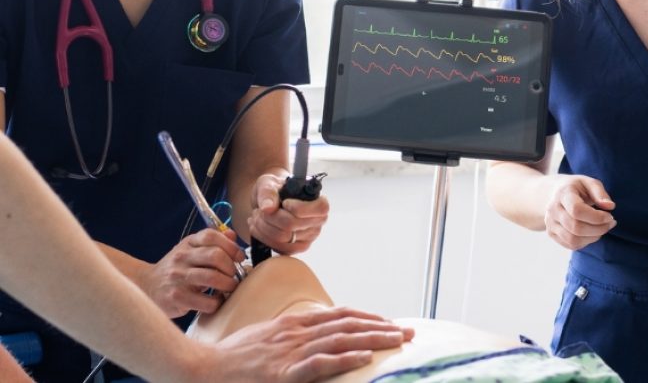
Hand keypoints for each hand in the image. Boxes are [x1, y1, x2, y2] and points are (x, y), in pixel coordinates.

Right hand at [140, 228, 245, 317]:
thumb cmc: (177, 268)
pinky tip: (216, 301)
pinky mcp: (176, 298)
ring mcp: (178, 278)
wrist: (146, 286)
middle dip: (231, 267)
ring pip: (212, 278)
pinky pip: (206, 301)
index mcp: (188, 243)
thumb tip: (233, 235)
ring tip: (230, 288)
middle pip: (215, 256)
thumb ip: (213, 242)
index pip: (212, 236)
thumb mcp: (191, 250)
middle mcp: (182, 258)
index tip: (240, 258)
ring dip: (228, 285)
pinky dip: (217, 302)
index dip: (231, 246)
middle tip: (234, 276)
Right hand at [204, 307, 415, 382]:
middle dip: (380, 327)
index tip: (388, 321)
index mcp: (293, 323)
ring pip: (340, 339)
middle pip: (347, 324)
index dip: (366, 317)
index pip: (339, 314)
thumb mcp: (265, 338)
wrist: (200, 368)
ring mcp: (290, 351)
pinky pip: (319, 363)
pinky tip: (363, 357)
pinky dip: (343, 358)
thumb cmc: (231, 358)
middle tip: (407, 332)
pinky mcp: (282, 373)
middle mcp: (296, 332)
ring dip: (372, 338)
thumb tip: (313, 339)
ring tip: (397, 340)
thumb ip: (289, 337)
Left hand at [249, 173, 330, 254]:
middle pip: (292, 225)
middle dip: (270, 217)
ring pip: (282, 238)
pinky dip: (263, 237)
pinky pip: (278, 248)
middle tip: (260, 210)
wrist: (268, 203)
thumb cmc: (274, 190)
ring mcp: (308, 237)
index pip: (320, 209)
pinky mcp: (296, 248)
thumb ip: (268, 192)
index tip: (284, 202)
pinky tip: (259, 227)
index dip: (299, 207)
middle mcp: (317, 222)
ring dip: (263, 227)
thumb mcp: (268, 182)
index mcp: (319, 202)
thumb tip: (268, 208)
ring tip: (257, 217)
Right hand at [543, 175, 615, 249]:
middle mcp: (553, 210)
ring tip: (602, 228)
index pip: (577, 210)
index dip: (597, 217)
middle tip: (610, 223)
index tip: (610, 216)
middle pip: (576, 228)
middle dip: (599, 229)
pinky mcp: (552, 234)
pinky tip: (592, 232)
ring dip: (593, 237)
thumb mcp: (589, 183)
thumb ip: (600, 193)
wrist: (554, 193)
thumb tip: (610, 206)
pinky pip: (571, 245)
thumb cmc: (576, 188)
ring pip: (574, 240)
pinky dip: (586, 242)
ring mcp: (550, 223)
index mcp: (562, 194)